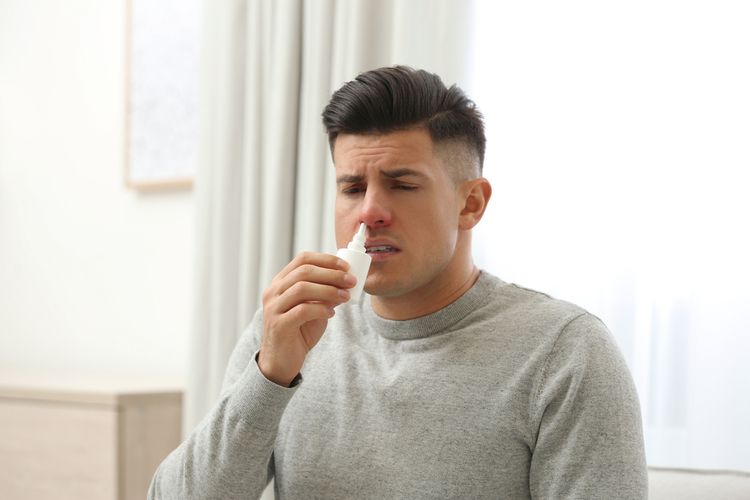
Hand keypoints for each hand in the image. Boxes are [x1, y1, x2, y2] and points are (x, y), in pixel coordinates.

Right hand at [258, 252, 355, 385]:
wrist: (282, 362)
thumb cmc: (299, 332)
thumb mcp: (314, 309)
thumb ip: (325, 295)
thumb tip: (347, 281)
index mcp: (281, 282)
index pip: (303, 259)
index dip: (326, 260)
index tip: (346, 266)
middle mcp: (273, 292)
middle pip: (304, 271)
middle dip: (331, 274)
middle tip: (351, 281)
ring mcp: (273, 308)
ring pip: (302, 288)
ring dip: (329, 290)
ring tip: (345, 297)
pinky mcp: (278, 325)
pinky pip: (302, 310)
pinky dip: (320, 309)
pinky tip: (331, 313)